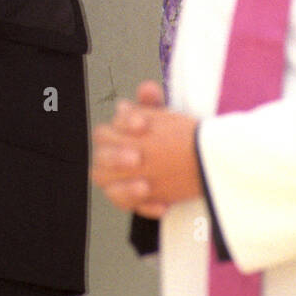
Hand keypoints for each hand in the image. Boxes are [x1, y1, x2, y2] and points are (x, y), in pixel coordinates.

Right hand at [91, 80, 200, 217]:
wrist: (195, 162)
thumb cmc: (173, 138)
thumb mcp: (165, 118)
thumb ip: (153, 102)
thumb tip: (146, 88)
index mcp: (117, 132)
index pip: (107, 127)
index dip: (123, 124)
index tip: (142, 124)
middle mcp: (112, 154)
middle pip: (100, 155)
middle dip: (116, 157)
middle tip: (137, 157)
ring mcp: (120, 177)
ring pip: (105, 182)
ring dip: (124, 186)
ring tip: (144, 185)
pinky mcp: (132, 198)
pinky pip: (128, 205)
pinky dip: (144, 206)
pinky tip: (162, 204)